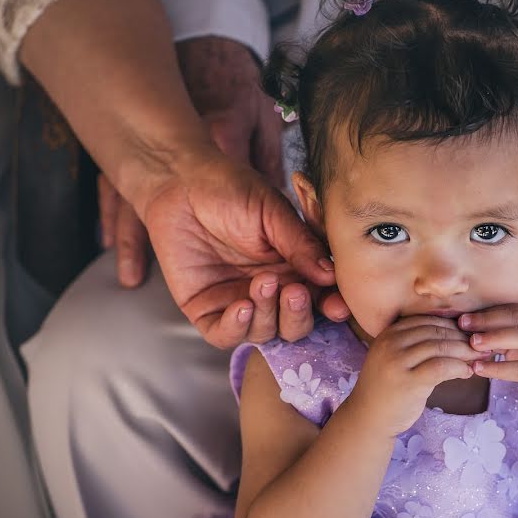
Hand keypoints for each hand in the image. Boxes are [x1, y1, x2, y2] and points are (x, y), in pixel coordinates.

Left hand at [104, 36, 349, 345]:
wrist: (179, 183)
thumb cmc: (230, 190)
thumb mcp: (273, 212)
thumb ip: (301, 244)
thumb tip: (330, 275)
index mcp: (295, 270)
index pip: (321, 299)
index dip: (331, 307)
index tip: (338, 305)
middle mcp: (271, 293)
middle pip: (295, 326)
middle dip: (298, 315)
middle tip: (294, 292)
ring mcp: (239, 303)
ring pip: (265, 333)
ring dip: (268, 315)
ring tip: (262, 283)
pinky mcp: (206, 310)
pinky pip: (225, 335)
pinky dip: (237, 328)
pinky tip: (242, 306)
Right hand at [348, 316, 481, 436]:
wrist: (368, 418)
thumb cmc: (388, 389)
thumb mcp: (396, 359)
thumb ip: (416, 345)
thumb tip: (457, 334)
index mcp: (389, 334)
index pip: (427, 321)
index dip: (452, 326)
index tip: (469, 334)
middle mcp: (390, 343)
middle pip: (436, 332)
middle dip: (462, 338)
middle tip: (482, 346)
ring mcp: (397, 362)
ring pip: (440, 347)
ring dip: (465, 352)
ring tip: (479, 359)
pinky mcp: (408, 382)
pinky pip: (441, 367)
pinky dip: (459, 367)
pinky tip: (467, 372)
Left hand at [461, 304, 517, 416]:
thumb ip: (510, 333)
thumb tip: (473, 325)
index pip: (516, 309)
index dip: (490, 311)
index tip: (465, 316)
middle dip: (488, 320)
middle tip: (463, 324)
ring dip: (494, 338)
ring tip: (472, 343)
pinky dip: (498, 368)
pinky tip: (479, 368)